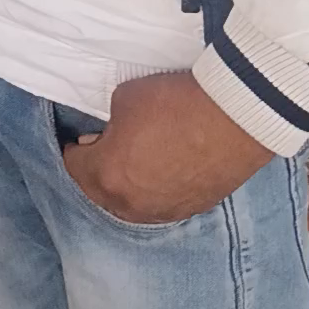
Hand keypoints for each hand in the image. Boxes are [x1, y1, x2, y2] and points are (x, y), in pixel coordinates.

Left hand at [64, 72, 272, 223]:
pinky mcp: (193, 209)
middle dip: (97, 172)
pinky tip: (163, 170)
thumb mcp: (125, 98)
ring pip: (132, 204)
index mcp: (108, 176)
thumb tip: (114, 132)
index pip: (75, 168)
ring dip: (127, 185)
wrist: (233, 117)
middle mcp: (132, 204)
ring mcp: (164, 211)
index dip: (75, 150)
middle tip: (103, 150)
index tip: (80, 142)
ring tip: (133, 161)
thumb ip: (111, 121)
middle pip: (100, 193)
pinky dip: (156, 189)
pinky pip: (162, 204)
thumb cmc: (174, 103)